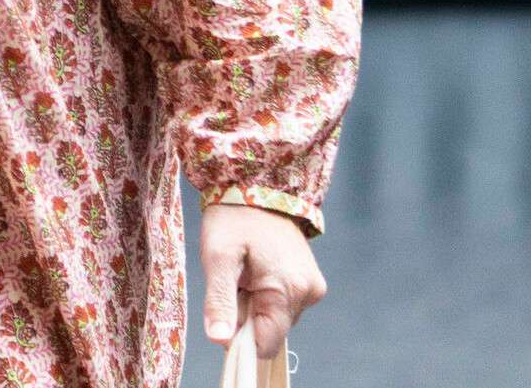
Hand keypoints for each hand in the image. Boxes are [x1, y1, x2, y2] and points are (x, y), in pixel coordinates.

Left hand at [198, 202, 325, 358]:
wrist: (257, 185)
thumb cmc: (233, 218)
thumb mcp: (218, 257)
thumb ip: (220, 301)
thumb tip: (220, 340)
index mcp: (288, 290)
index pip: (266, 344)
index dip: (240, 336)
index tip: (227, 307)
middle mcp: (308, 293)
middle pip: (271, 331)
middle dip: (247, 314)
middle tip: (235, 280)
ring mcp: (313, 287)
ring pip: (277, 318)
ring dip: (255, 303)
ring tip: (245, 271)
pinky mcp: (311, 281)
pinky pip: (284, 304)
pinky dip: (266, 294)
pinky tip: (257, 269)